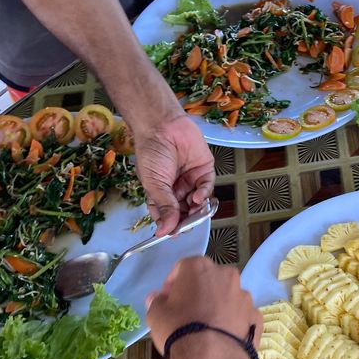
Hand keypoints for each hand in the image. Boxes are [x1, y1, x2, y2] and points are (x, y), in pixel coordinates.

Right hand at [134, 115, 215, 235]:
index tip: (173, 232)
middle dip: (186, 219)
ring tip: (193, 210)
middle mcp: (176, 189)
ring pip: (198, 203)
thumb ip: (164, 207)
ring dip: (197, 210)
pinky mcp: (204, 170)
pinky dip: (203, 195)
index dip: (171, 225)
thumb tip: (164, 231)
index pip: (168, 216)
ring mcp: (191, 180)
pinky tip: (197, 197)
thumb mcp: (154, 184)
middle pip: (185, 212)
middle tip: (186, 224)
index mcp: (161, 193)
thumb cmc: (151, 151)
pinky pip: (207, 188)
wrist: (162, 125)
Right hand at [146, 257, 260, 355]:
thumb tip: (158, 298)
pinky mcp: (256, 316)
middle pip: (210, 278)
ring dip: (218, 305)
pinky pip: (241, 314)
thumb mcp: (156, 315)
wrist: (212, 357)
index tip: (168, 297)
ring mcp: (245, 296)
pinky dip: (234, 321)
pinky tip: (224, 337)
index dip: (173, 282)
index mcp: (200, 267)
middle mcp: (226, 275)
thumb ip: (157, 301)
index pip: (183, 267)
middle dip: (199, 290)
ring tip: (207, 326)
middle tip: (187, 310)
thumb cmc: (179, 328)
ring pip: (228, 296)